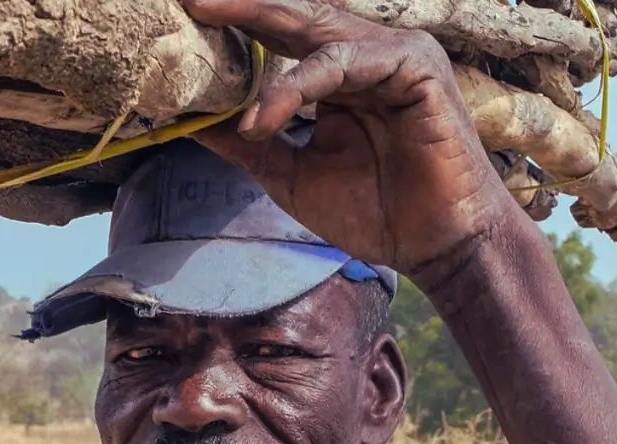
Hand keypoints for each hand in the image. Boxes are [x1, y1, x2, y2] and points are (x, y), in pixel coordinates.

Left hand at [185, 0, 520, 273]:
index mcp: (340, 73)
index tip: (181, 20)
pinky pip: (343, 62)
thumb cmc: (376, 212)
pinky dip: (298, 86)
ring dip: (258, 33)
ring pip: (315, 29)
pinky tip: (264, 116)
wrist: (436, 246)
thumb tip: (193, 124)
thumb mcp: (293, 176)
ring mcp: (393, 55)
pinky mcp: (414, 67)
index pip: (279, 36)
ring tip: (207, 56)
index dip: (234, 25)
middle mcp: (366, 53)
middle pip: (294, 15)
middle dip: (239, 6)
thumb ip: (249, 145)